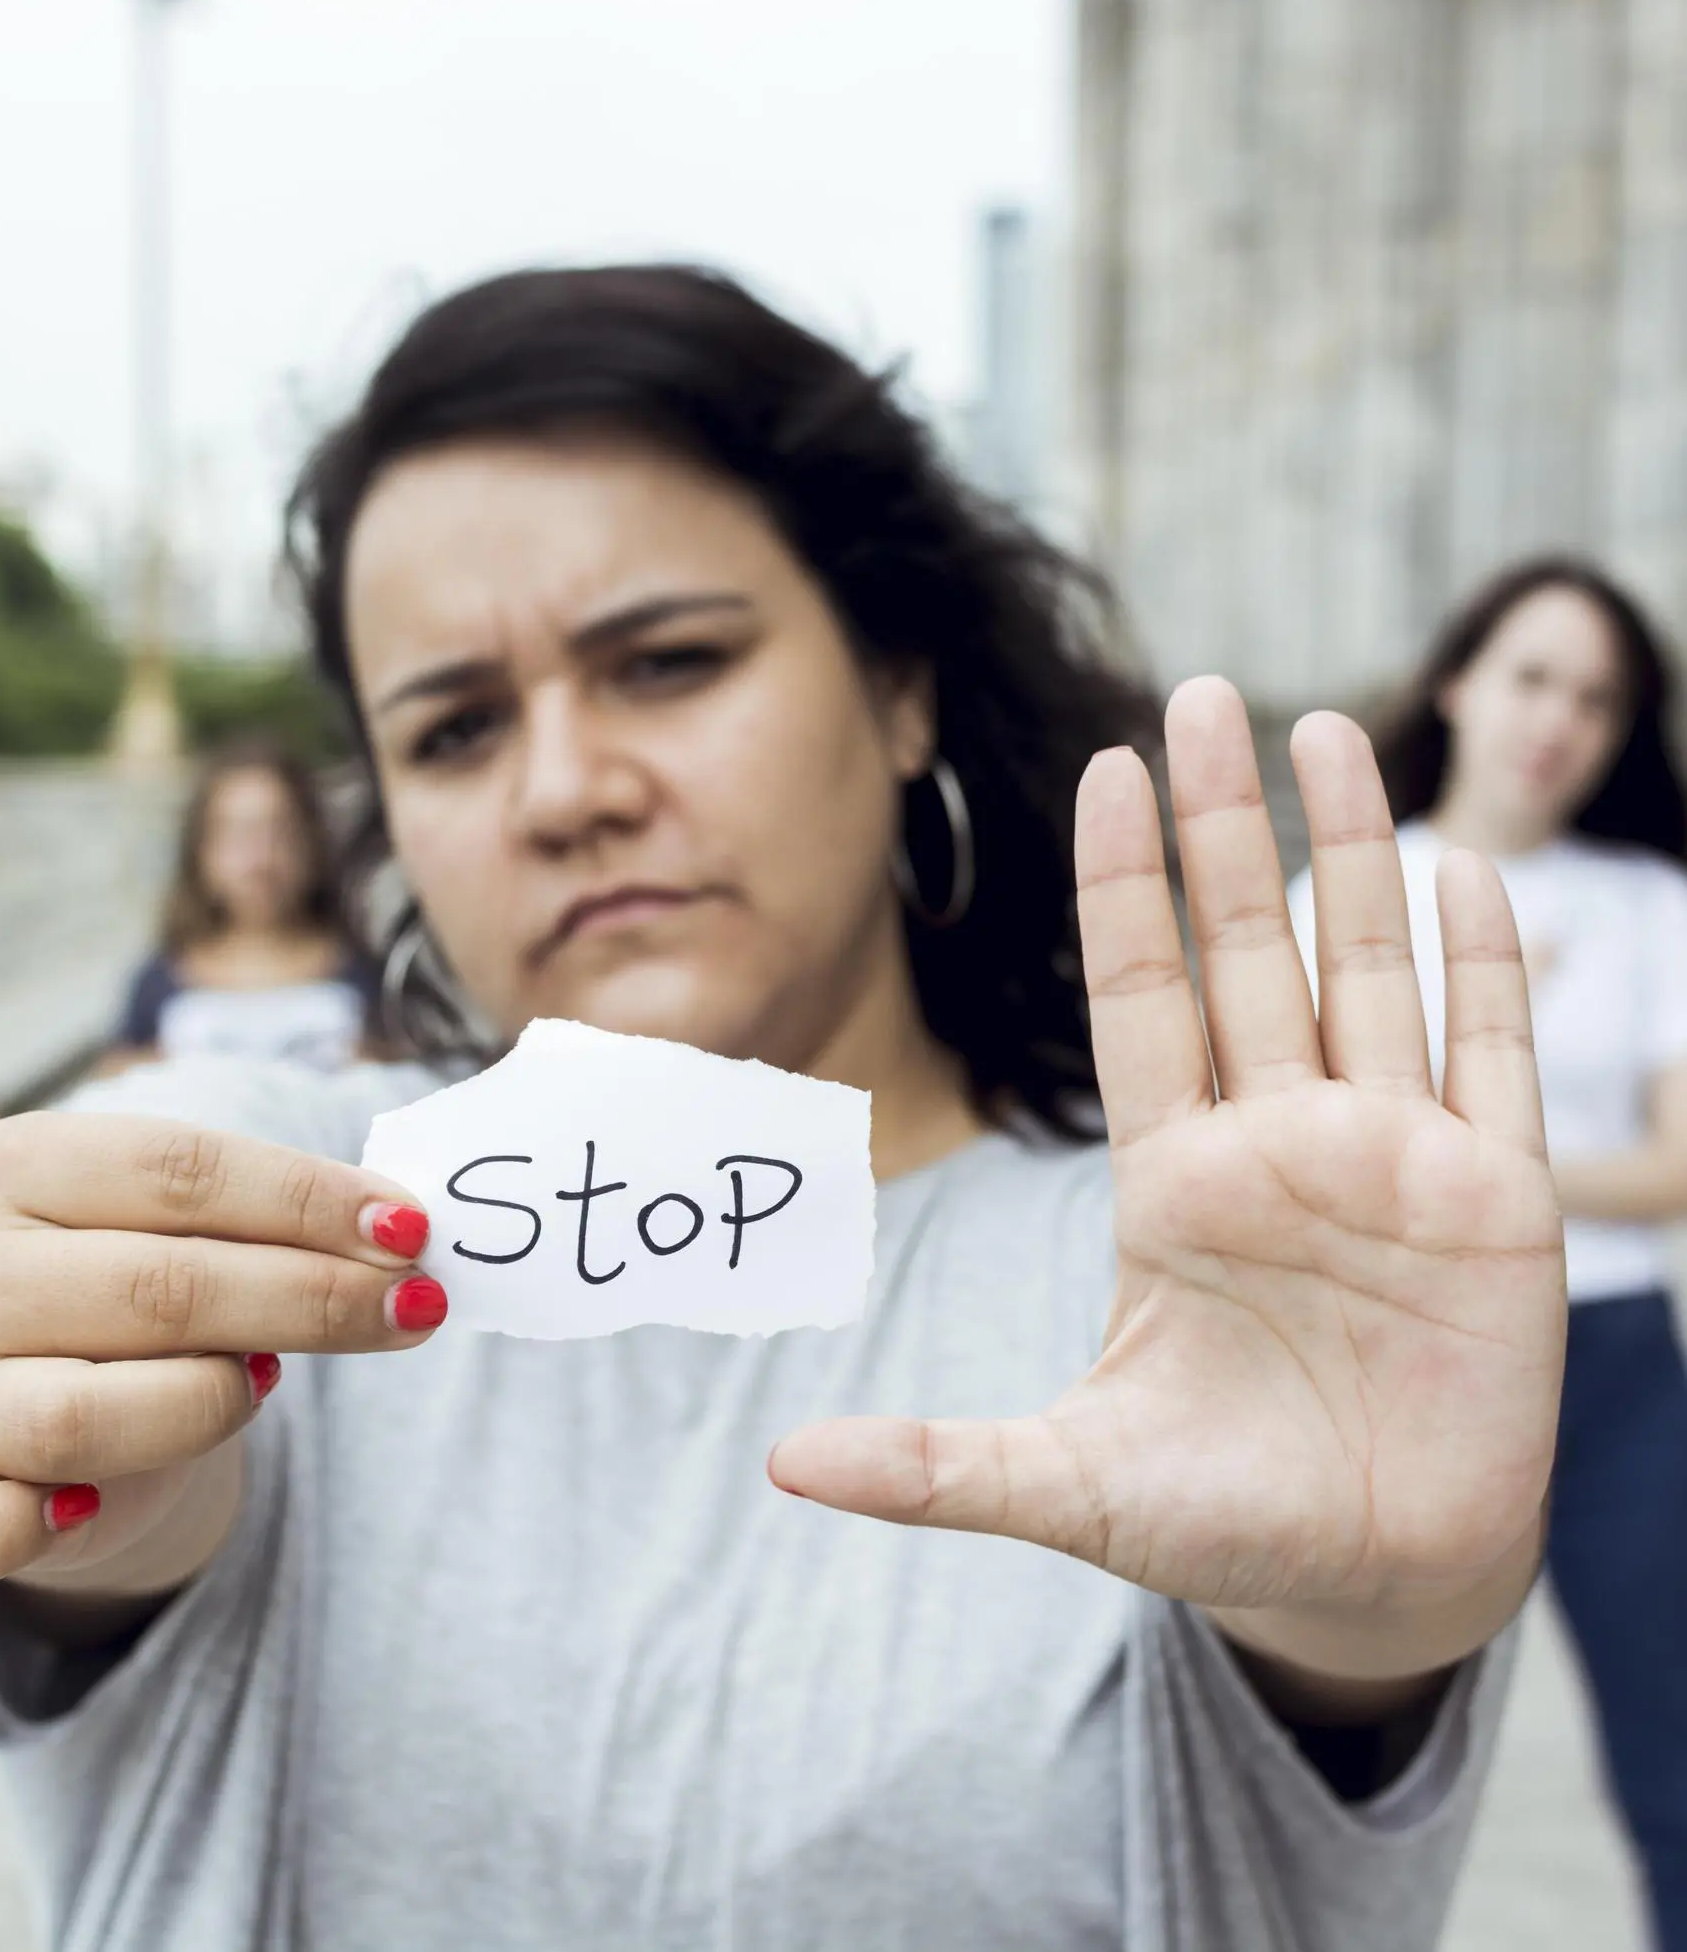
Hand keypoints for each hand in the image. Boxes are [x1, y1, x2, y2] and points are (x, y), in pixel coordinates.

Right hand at [0, 1114, 442, 1588]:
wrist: (39, 1368)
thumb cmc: (138, 1273)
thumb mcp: (192, 1221)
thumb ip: (272, 1218)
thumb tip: (401, 1235)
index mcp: (13, 1164)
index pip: (181, 1171)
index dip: (309, 1200)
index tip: (410, 1230)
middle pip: (160, 1287)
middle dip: (310, 1298)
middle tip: (414, 1306)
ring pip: (88, 1414)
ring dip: (209, 1402)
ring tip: (265, 1383)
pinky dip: (20, 1526)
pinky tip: (82, 1509)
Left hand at [773, 679, 1562, 1648]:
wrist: (1367, 1585)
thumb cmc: (1218, 1523)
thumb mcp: (1066, 1486)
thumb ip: (935, 1465)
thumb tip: (784, 1467)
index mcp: (1174, 1182)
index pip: (1142, 995)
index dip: (1124, 886)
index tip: (1105, 771)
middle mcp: (1280, 1146)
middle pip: (1250, 950)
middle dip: (1228, 824)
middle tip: (1203, 693)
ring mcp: (1392, 1163)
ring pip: (1370, 972)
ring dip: (1358, 852)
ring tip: (1327, 731)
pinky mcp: (1496, 1207)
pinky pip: (1490, 1059)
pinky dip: (1485, 967)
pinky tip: (1467, 872)